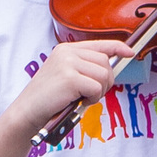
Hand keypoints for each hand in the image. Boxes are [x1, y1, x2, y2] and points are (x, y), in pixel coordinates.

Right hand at [5, 38, 132, 137]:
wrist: (27, 112)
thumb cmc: (49, 99)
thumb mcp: (66, 75)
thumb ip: (84, 67)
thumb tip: (111, 67)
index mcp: (66, 50)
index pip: (100, 44)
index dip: (118, 48)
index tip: (129, 53)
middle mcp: (67, 53)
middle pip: (106, 62)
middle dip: (105, 81)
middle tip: (90, 94)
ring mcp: (68, 64)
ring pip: (104, 75)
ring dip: (98, 91)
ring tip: (82, 98)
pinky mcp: (69, 78)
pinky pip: (96, 87)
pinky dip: (92, 98)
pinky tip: (78, 102)